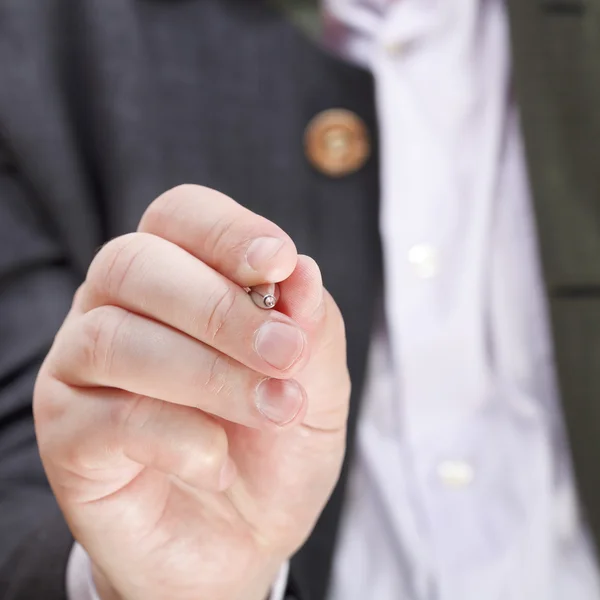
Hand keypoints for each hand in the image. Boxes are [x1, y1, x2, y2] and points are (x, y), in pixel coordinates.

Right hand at [34, 185, 349, 599]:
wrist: (240, 541)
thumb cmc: (275, 452)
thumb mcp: (317, 390)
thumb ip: (312, 331)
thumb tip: (303, 272)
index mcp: (178, 279)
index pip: (181, 216)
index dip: (228, 231)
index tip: (280, 262)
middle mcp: (117, 309)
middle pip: (135, 264)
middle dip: (218, 308)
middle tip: (283, 353)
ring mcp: (82, 369)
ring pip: (116, 337)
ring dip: (208, 373)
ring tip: (273, 408)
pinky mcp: (67, 434)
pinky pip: (109, 418)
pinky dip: (177, 437)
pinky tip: (216, 461)